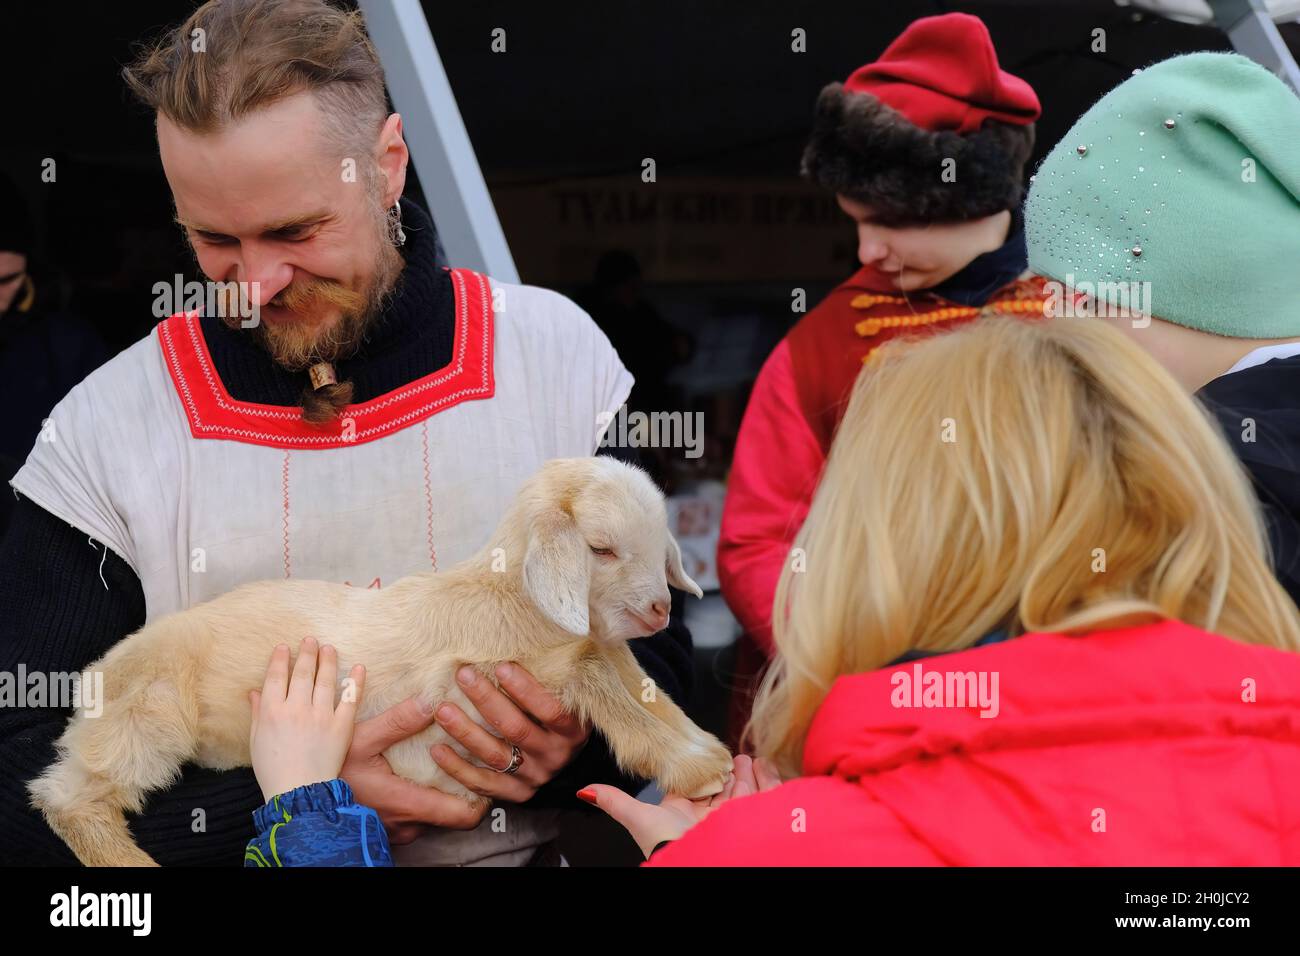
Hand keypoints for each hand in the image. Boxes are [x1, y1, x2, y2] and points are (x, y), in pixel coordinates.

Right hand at [248, 637, 364, 803]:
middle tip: (311, 640)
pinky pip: (349, 698)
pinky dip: (355, 681)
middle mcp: (296, 709)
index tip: (285, 647)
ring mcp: (320, 715)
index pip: (276, 677)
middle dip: (306, 653)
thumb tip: (255, 692)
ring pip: (325, 680)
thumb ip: (258, 713)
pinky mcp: (341, 725)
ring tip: (329, 647)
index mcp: (272, 712)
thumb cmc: (273, 770)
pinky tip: (358, 667)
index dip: (280, 660)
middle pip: (302, 673)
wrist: (298, 793)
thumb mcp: (257, 741)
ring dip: (327, 660)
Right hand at [338, 696, 488, 843]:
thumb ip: (398, 721)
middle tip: (472, 763)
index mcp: (408, 803)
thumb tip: (430, 700)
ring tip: (446, 767)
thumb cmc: (328, 772)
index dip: (484, 798)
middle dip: (465, 791)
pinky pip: (415, 821)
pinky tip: (417, 778)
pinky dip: (422, 802)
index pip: (464, 816)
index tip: (489, 776)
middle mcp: (407, 825)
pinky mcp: (385, 831)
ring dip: (441, 796)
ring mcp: (396, 831)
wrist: (297, 802)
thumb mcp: (360, 738)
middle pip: (452, 816)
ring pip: (433, 819)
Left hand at [429, 662, 590, 803]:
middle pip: (517, 729)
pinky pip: (482, 783)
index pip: (550, 710)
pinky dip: (457, 767)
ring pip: (495, 755)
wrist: (560, 756)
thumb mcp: (564, 697)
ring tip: (442, 709)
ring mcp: (533, 777)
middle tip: (463, 674)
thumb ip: (548, 679)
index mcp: (572, 731)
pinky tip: (437, 748)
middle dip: (487, 701)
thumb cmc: (556, 715)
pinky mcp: (514, 794)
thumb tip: (517, 637)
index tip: (501, 665)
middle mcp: (554, 756)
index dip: (526, 689)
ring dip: (466, 732)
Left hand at [580, 754, 782, 857]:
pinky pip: (766, 798)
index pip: (697, 791)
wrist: (703, 859)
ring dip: (747, 774)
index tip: (707, 757)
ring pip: (745, 794)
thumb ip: (615, 802)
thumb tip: (586, 792)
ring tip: (747, 756)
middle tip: (732, 753)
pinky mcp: (757, 820)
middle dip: (728, 772)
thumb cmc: (670, 844)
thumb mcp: (638, 818)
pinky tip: (763, 765)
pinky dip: (767, 781)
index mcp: (685, 816)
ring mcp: (736, 821)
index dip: (702, 774)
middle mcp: (712, 820)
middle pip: (724, 791)